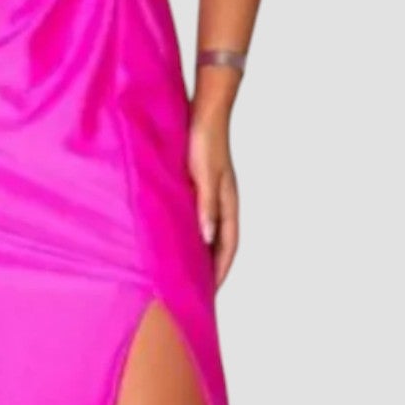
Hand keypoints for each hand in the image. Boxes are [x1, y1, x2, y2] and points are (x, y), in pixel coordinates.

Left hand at [187, 112, 239, 288]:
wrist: (204, 112)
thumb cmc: (205, 141)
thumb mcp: (205, 177)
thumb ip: (206, 207)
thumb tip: (207, 237)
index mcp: (228, 203)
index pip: (228, 246)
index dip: (220, 270)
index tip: (210, 292)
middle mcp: (223, 203)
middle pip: (220, 243)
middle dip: (211, 267)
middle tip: (197, 289)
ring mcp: (212, 195)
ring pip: (208, 232)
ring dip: (200, 251)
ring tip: (186, 271)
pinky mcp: (199, 186)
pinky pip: (197, 218)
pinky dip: (191, 233)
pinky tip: (176, 238)